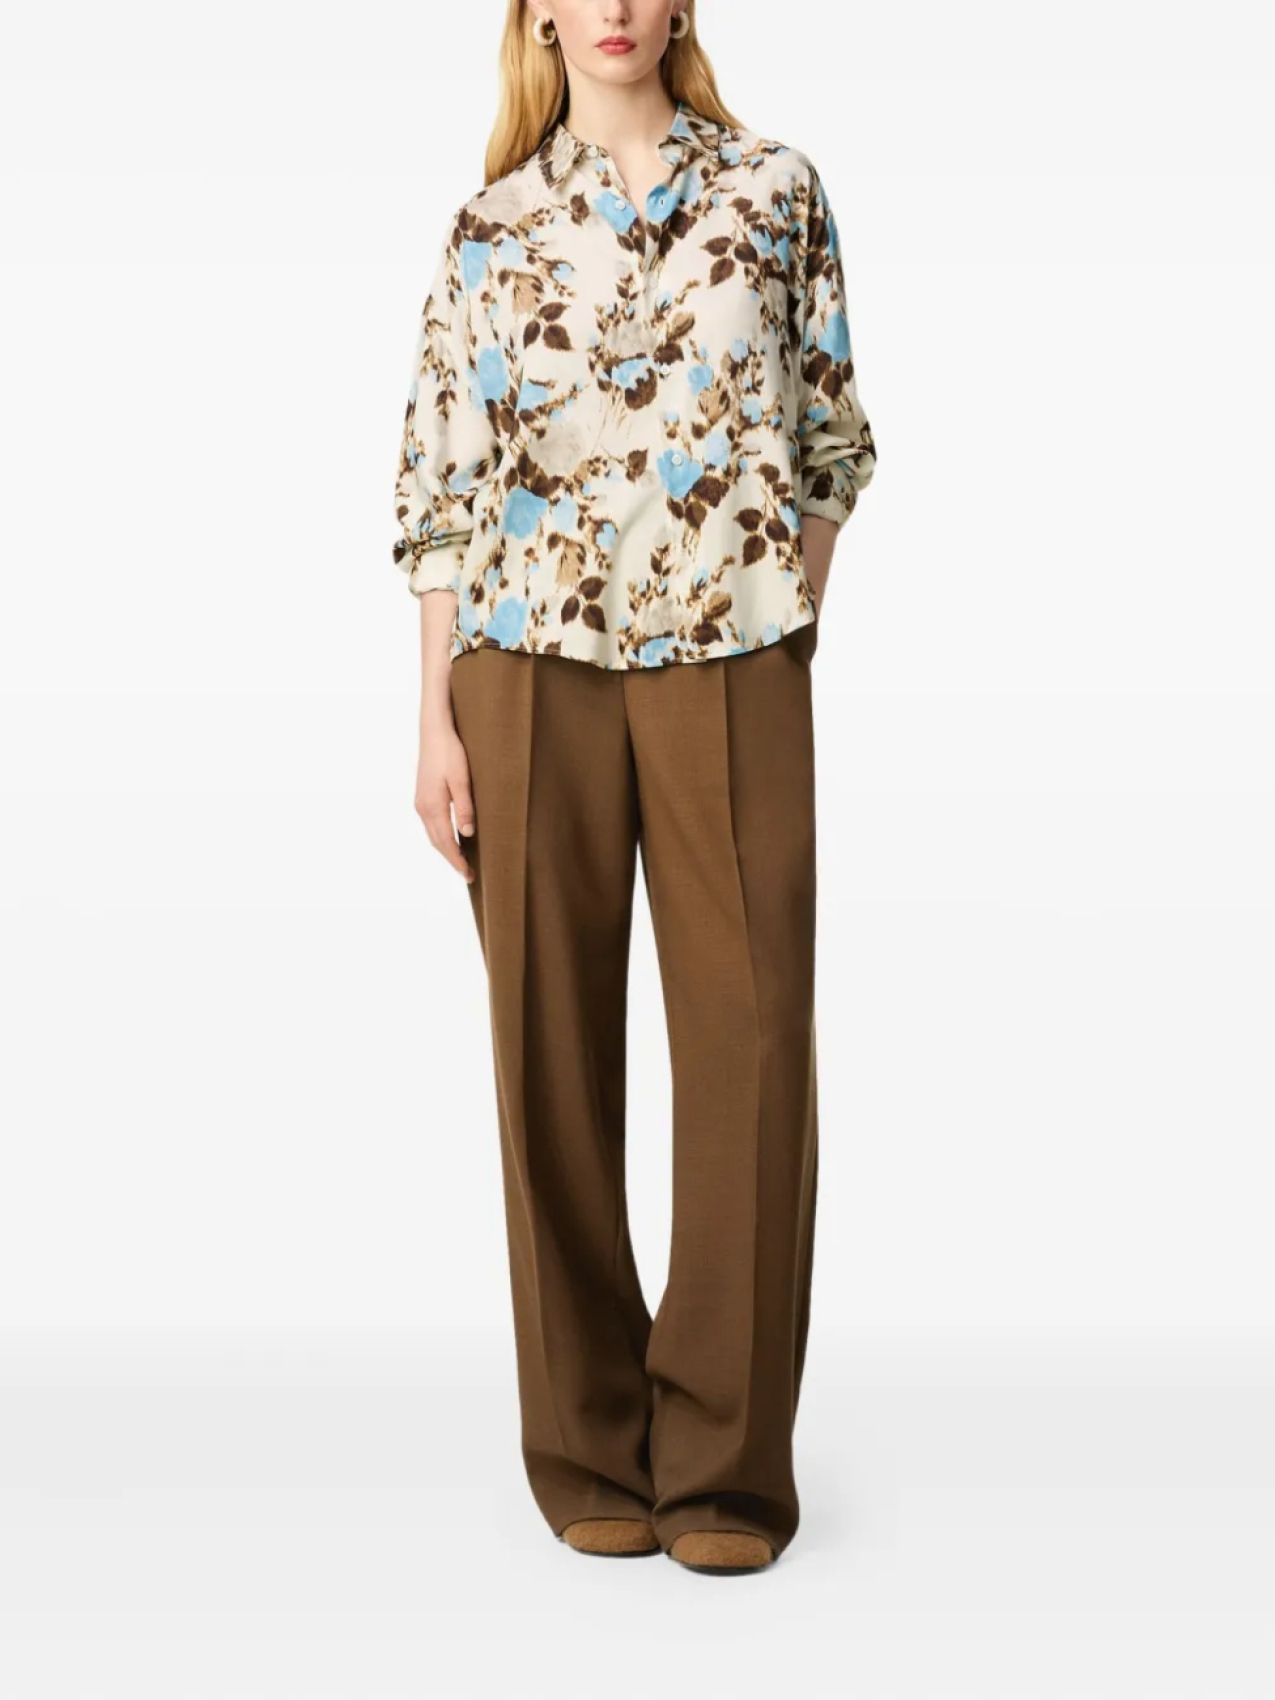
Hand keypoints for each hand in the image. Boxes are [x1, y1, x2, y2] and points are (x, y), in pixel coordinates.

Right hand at [415, 712, 475, 882]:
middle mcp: (422, 808)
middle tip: (468, 874)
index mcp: (432, 806)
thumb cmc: (450, 752)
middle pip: (437, 842)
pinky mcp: (423, 796)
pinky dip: (442, 836)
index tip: (468, 875)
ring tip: (462, 860)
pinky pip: (432, 824)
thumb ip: (464, 807)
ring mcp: (421, 802)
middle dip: (452, 859)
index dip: (457, 860)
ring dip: (447, 849)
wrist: (434, 731)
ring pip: (433, 834)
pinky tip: (453, 838)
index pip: (445, 842)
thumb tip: (467, 833)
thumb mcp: (461, 779)